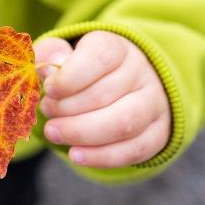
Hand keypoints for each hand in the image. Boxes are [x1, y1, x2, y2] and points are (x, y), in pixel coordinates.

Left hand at [34, 31, 170, 168]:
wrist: (121, 87)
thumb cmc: (82, 70)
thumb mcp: (62, 53)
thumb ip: (50, 54)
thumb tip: (49, 68)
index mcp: (117, 48)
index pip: (100, 56)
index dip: (70, 76)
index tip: (49, 89)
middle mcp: (141, 73)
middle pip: (106, 93)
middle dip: (67, 108)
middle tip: (46, 110)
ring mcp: (154, 104)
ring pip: (124, 123)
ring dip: (82, 133)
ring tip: (54, 133)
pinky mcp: (158, 133)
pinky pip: (134, 150)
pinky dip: (101, 157)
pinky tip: (76, 155)